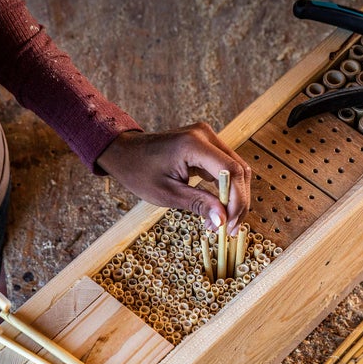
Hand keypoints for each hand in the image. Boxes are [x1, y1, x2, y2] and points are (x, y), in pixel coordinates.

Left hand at [96, 123, 250, 234]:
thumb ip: (198, 204)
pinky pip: (224, 167)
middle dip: (237, 202)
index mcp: (193, 144)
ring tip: (220, 222)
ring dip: (233, 197)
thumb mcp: (167, 193)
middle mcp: (205, 135)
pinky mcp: (205, 144)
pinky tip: (215, 208)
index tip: (229, 224)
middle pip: (238, 170)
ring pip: (235, 169)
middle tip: (228, 229)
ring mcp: (206, 137)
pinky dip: (224, 188)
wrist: (123, 152)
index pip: (230, 172)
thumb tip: (223, 220)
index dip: (236, 200)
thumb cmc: (139, 171)